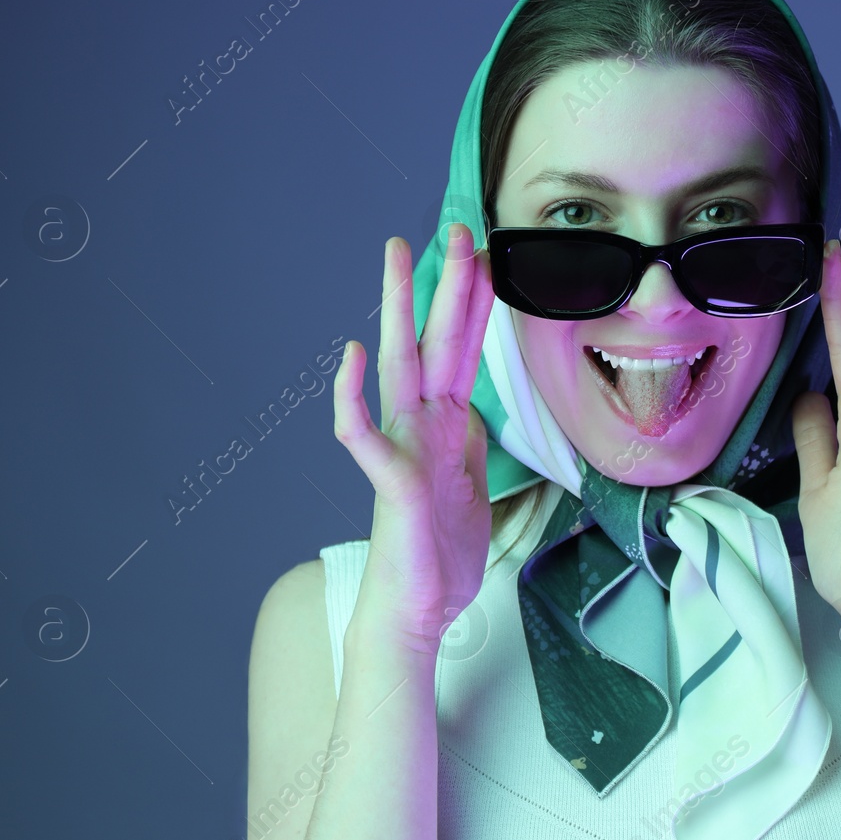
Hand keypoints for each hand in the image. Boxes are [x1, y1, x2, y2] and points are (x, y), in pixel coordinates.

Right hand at [332, 222, 494, 654]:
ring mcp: (401, 449)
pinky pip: (362, 434)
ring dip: (398, 311)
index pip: (465, 351)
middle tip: (458, 227)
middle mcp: (419, 426)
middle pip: (435, 342)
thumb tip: (472, 414)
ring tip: (396, 259)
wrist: (418, 612)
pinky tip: (350, 356)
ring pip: (400, 368)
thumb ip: (468, 445)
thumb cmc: (440, 556)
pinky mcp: (389, 482)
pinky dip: (351, 396)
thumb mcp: (469, 487)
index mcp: (445, 426)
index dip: (477, 303)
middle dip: (448, 284)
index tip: (490, 256)